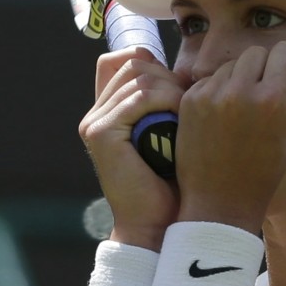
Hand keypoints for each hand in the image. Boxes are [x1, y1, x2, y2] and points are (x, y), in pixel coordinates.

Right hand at [79, 47, 184, 249]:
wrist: (160, 226)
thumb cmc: (174, 184)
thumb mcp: (173, 134)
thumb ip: (168, 103)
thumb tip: (188, 71)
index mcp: (109, 111)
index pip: (125, 60)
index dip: (155, 64)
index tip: (182, 88)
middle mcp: (96, 114)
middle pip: (134, 63)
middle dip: (169, 77)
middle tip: (190, 104)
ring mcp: (94, 122)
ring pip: (138, 76)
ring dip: (171, 90)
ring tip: (187, 116)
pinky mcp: (100, 133)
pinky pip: (138, 97)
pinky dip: (165, 102)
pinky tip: (180, 120)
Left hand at [176, 41, 285, 232]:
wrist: (221, 200)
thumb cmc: (265, 168)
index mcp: (275, 98)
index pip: (285, 50)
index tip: (282, 76)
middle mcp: (242, 91)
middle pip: (256, 52)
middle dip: (261, 68)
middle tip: (259, 93)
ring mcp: (212, 95)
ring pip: (230, 64)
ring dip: (236, 79)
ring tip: (237, 110)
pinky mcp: (190, 101)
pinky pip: (209, 80)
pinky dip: (215, 92)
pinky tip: (218, 117)